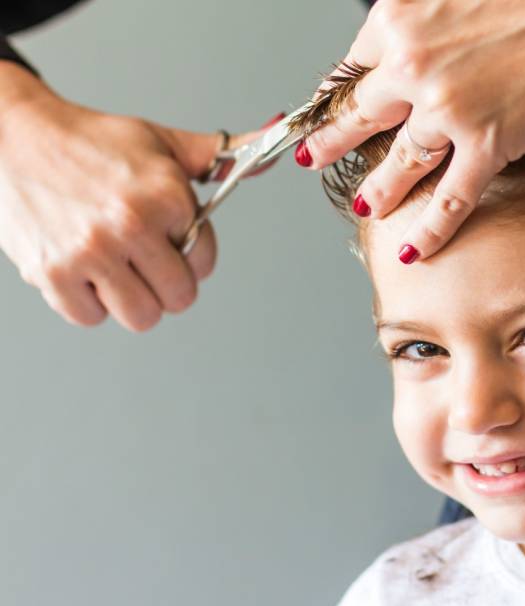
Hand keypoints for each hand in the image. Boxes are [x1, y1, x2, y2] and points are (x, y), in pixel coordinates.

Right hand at [0, 62, 281, 330]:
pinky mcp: (51, 273)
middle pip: (179, 297)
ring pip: (141, 317)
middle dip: (168, 282)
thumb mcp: (161, 143)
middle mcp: (129, 226)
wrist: (11, 137)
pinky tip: (85, 270)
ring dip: (133, 299)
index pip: (206, 260)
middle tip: (145, 258)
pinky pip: (90, 317)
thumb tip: (268, 158)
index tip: (169, 235)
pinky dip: (89, 303)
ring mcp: (90, 253)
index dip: (191, 251)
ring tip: (118, 267)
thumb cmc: (91, 142)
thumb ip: (217, 157)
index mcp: (165, 196)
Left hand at [301, 0, 524, 262]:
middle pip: (360, 113)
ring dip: (378, 189)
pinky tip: (415, 247)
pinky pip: (450, 197)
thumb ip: (433, 21)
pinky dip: (431, 228)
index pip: (355, 62)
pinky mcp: (489, 141)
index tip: (333, 104)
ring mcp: (448, 107)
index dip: (342, 89)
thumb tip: (419, 48)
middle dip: (331, 140)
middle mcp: (413, 61)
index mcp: (403, 16)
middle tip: (313, 156)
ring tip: (365, 206)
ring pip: (397, 161)